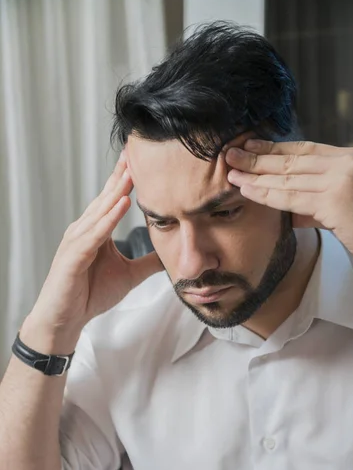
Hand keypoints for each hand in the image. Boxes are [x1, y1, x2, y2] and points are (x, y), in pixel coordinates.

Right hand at [23, 151, 162, 350]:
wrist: (66, 319)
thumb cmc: (89, 294)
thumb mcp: (128, 275)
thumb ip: (148, 262)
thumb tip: (170, 255)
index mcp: (97, 231)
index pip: (114, 199)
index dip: (127, 180)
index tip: (142, 159)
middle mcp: (85, 230)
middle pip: (106, 197)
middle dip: (122, 175)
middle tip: (136, 150)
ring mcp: (77, 241)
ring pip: (100, 211)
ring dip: (116, 191)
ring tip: (133, 172)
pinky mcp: (73, 256)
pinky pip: (93, 234)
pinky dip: (107, 219)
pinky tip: (120, 204)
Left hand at [226, 140, 352, 276]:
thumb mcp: (343, 207)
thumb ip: (315, 205)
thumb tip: (289, 211)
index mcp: (348, 158)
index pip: (302, 150)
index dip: (273, 148)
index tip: (250, 145)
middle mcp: (344, 163)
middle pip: (291, 160)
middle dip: (257, 158)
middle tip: (229, 155)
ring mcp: (340, 180)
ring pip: (288, 178)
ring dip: (256, 176)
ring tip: (231, 174)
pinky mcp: (335, 200)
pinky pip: (292, 198)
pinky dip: (267, 195)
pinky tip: (248, 192)